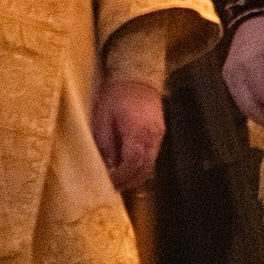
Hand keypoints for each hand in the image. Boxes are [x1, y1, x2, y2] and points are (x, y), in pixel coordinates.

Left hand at [89, 73, 164, 192]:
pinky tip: (129, 166)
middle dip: (128, 182)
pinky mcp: (159, 133)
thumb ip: (105, 144)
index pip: (132, 164)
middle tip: (113, 187)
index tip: (108, 183)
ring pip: (150, 165)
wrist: (137, 76)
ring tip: (120, 180)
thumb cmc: (116, 95)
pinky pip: (152, 156)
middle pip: (144, 169)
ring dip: (136, 176)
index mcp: (136, 132)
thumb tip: (106, 166)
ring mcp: (158, 136)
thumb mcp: (103, 118)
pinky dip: (141, 166)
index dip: (120, 177)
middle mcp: (152, 137)